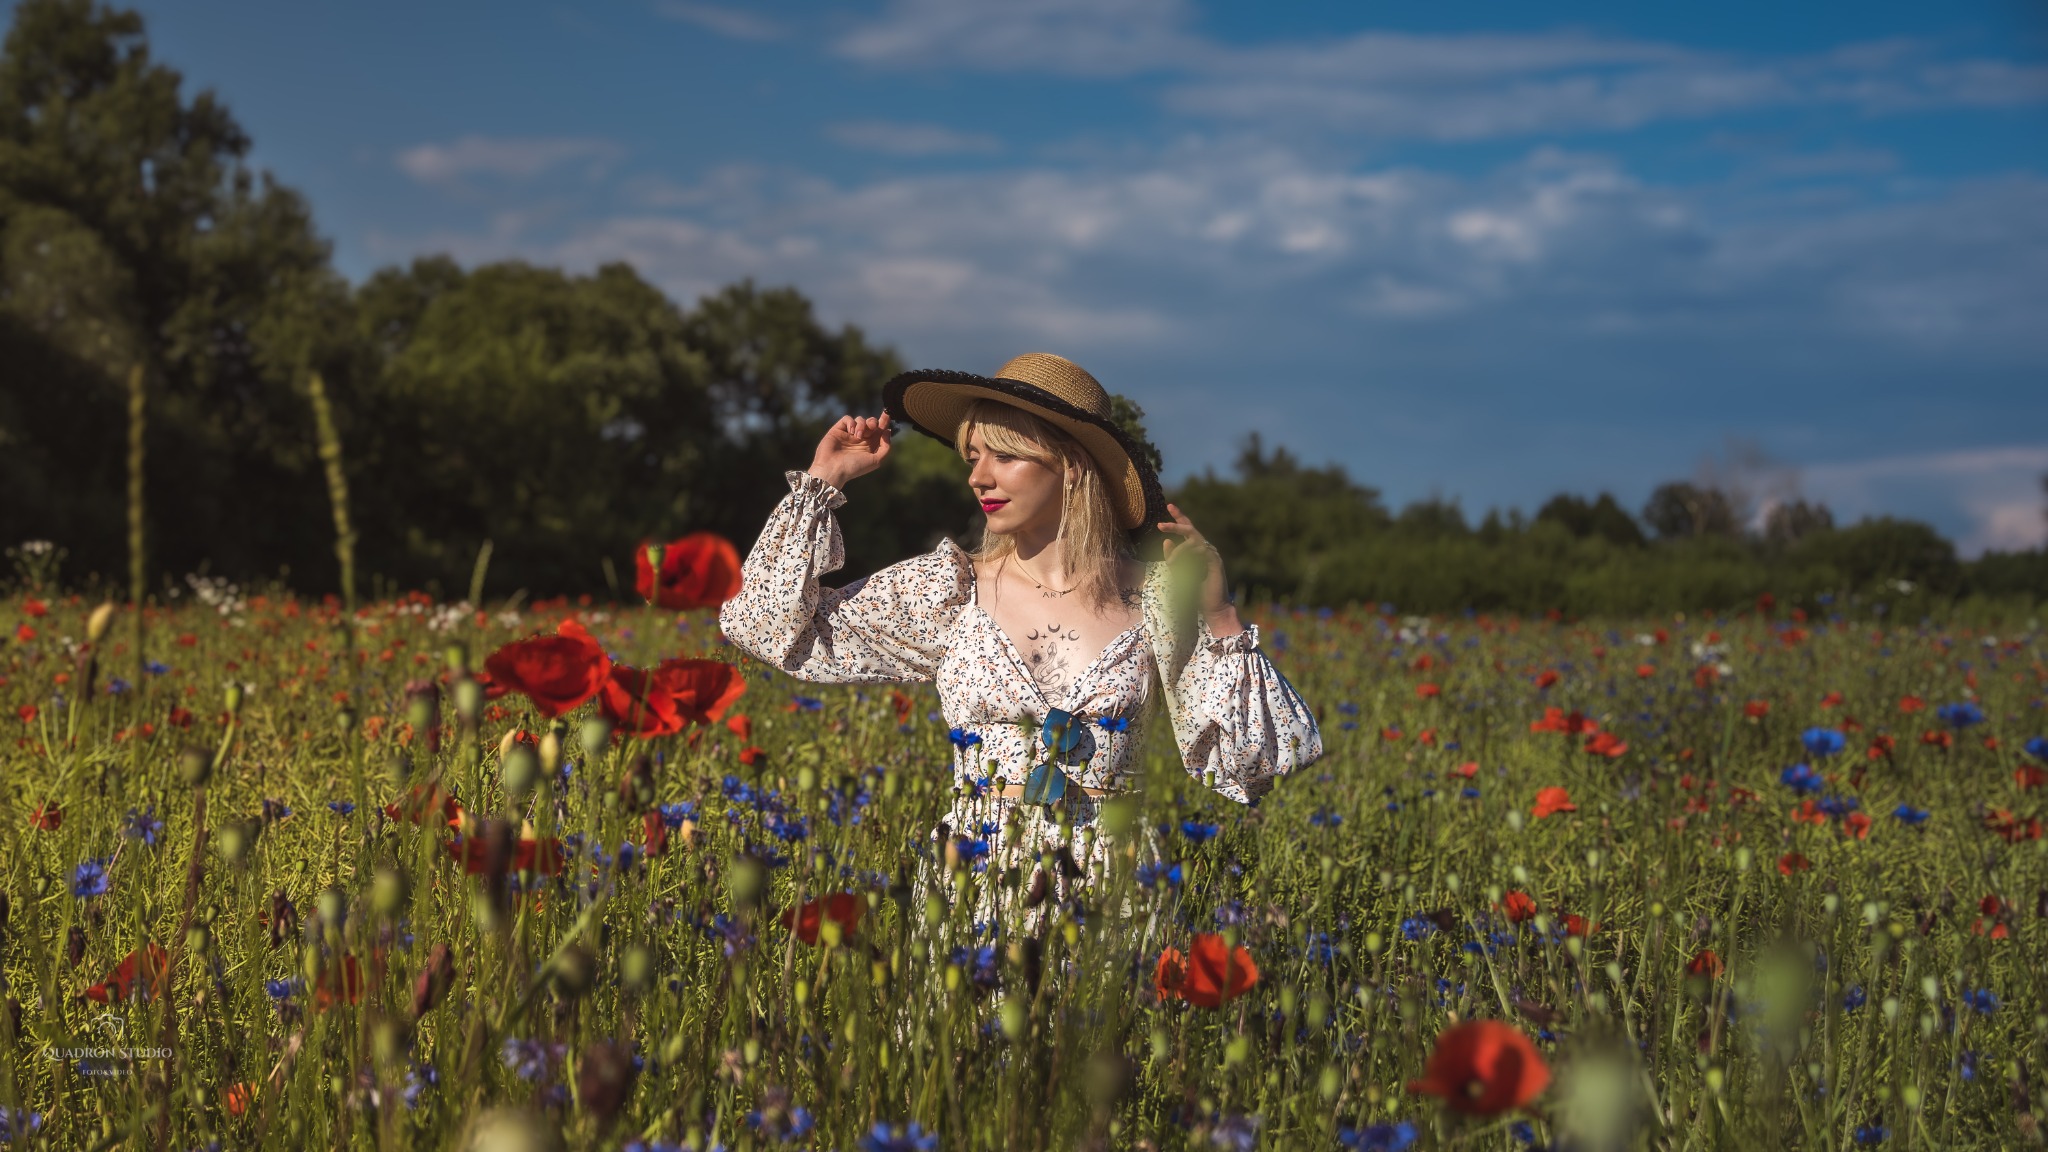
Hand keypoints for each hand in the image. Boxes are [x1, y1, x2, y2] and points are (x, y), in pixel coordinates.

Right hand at [808, 413, 893, 490]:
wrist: (833, 469)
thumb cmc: (854, 468)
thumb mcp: (876, 461)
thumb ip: (885, 447)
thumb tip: (887, 431)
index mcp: (870, 446)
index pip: (879, 431)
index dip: (884, 421)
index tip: (888, 414)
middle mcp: (860, 439)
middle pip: (871, 423)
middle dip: (873, 422)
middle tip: (872, 427)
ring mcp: (849, 434)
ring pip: (860, 420)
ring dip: (862, 425)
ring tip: (858, 436)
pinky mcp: (838, 430)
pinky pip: (847, 419)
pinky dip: (851, 422)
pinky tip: (851, 432)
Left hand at [1157, 503, 1241, 635]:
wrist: (1213, 608)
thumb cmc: (1197, 592)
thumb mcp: (1179, 573)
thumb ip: (1173, 558)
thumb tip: (1166, 541)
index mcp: (1198, 550)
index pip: (1188, 529)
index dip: (1180, 517)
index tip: (1170, 506)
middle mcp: (1206, 549)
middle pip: (1191, 529)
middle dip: (1176, 524)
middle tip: (1160, 525)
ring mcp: (1212, 554)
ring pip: (1193, 541)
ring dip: (1178, 552)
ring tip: (1170, 566)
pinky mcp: (1215, 561)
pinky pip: (1200, 550)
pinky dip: (1187, 555)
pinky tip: (1178, 565)